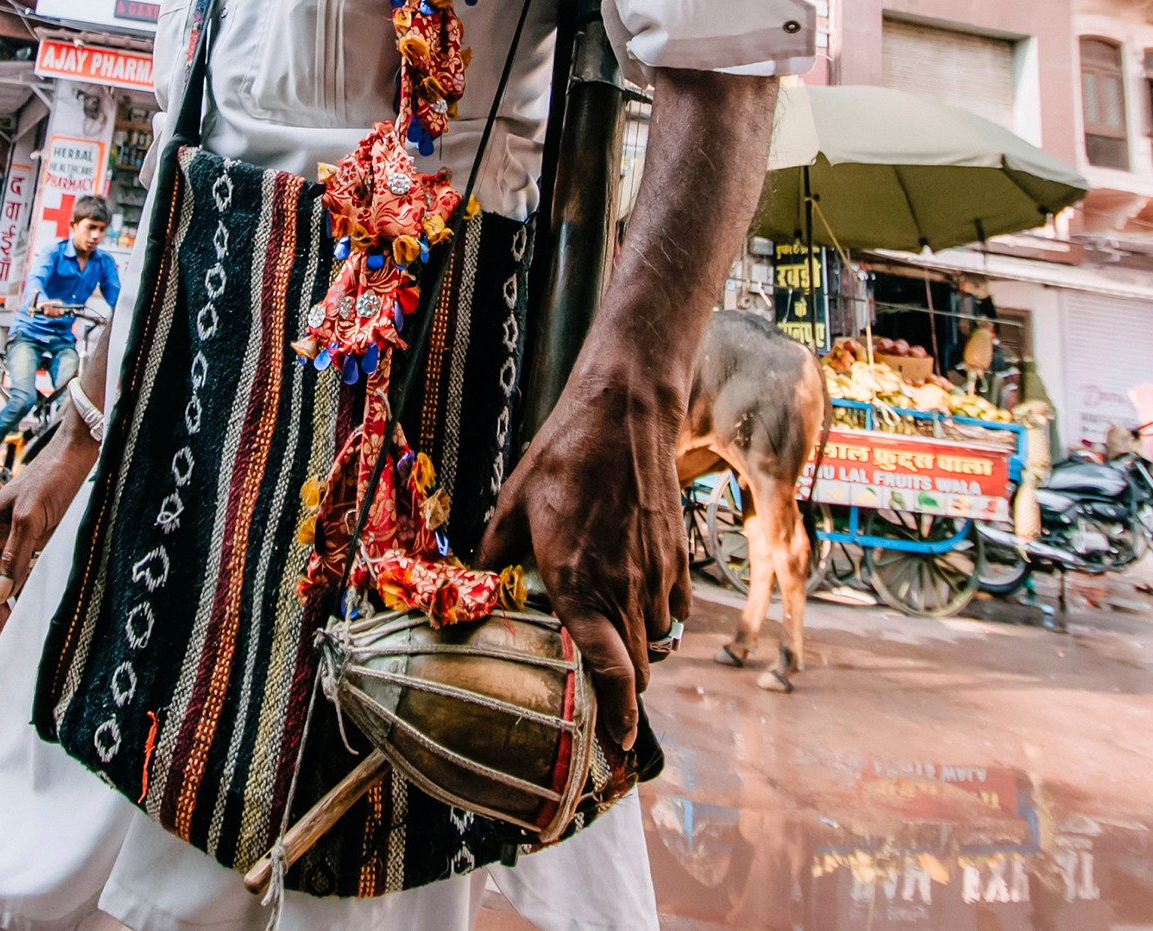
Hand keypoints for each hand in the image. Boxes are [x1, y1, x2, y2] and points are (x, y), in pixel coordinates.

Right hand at [0, 417, 97, 626]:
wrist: (79, 458)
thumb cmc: (49, 479)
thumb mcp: (29, 516)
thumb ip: (14, 554)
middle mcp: (0, 535)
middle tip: (3, 625)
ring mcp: (22, 539)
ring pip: (7, 576)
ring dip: (10, 598)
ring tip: (18, 620)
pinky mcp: (43, 541)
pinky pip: (30, 569)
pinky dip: (29, 587)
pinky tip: (35, 602)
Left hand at [478, 360, 687, 752]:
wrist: (625, 415)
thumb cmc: (564, 457)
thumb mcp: (514, 505)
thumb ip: (495, 554)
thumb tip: (475, 583)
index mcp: (579, 584)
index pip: (610, 669)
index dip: (617, 712)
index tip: (616, 738)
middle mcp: (624, 587)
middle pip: (637, 665)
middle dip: (622, 687)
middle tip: (600, 692)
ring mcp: (657, 572)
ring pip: (656, 637)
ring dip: (638, 649)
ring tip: (614, 640)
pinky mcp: (677, 554)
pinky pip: (676, 607)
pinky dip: (660, 615)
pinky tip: (638, 599)